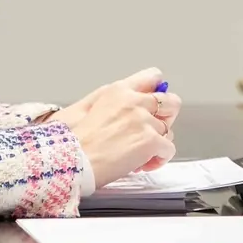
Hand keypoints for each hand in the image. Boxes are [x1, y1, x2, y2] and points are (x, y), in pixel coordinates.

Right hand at [58, 68, 181, 187]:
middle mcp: (134, 101)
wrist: (72, 160)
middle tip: (152, 131)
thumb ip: (110, 99)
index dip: (157, 91)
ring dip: (158, 143)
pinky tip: (142, 165)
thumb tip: (128, 101)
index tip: (154, 104)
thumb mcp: (85, 105)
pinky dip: (158, 159)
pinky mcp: (150, 141)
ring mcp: (144, 121)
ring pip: (168, 130)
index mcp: (118, 90)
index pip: (152, 77)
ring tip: (140, 154)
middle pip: (171, 102)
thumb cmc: (73, 139)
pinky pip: (168, 149)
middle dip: (166, 117)